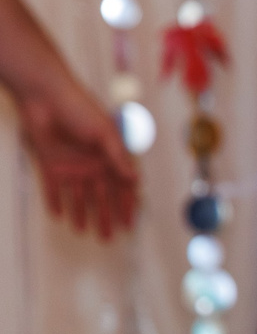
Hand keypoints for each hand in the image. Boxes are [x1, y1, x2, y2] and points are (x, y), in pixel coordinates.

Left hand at [17, 70, 136, 240]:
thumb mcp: (105, 133)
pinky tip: (59, 217)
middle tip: (109, 237)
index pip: (122, 186)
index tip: (130, 223)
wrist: (44, 96)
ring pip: (79, 197)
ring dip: (82, 214)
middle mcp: (92, 164)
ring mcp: (71, 165)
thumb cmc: (79, 107)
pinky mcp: (50, 164)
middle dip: (106, 216)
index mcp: (109, 156)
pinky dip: (56, 202)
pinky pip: (53, 189)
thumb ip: (118, 158)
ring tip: (85, 232)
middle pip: (101, 196)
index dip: (127, 205)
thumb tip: (135, 180)